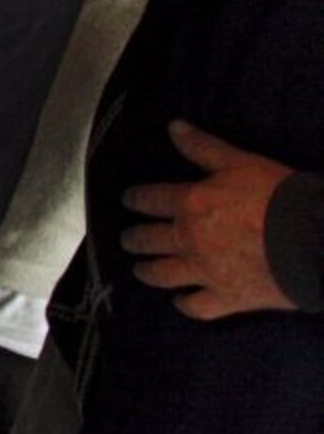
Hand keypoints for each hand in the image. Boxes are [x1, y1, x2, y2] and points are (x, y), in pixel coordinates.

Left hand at [121, 120, 297, 318]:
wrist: (313, 240)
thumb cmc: (278, 196)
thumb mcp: (240, 162)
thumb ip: (203, 147)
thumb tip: (173, 127)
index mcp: (189, 204)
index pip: (149, 200)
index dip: (135, 199)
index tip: (128, 200)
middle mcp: (188, 239)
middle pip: (148, 240)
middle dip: (134, 239)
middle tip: (127, 239)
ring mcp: (204, 272)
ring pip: (163, 275)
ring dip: (147, 271)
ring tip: (140, 269)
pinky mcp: (226, 298)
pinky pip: (196, 307)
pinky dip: (185, 305)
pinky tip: (180, 301)